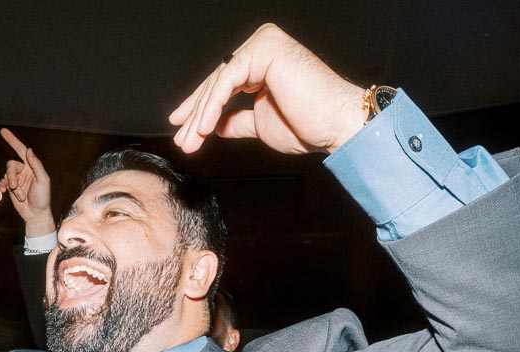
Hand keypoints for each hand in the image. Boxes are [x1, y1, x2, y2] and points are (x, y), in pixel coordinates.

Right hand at [0, 128, 53, 237]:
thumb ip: (36, 165)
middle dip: (11, 176)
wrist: (36, 215)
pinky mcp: (11, 188)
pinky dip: (3, 187)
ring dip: (12, 186)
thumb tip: (29, 150)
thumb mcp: (43, 181)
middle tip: (14, 187)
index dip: (12, 140)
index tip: (3, 131)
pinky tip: (5, 192)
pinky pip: (3, 183)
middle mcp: (24, 171)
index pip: (21, 150)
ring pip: (6, 175)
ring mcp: (16, 179)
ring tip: (19, 196)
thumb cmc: (43, 198)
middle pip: (11, 165)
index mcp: (32, 166)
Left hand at [168, 23, 363, 155]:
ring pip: (220, 82)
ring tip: (191, 140)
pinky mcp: (265, 49)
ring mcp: (264, 43)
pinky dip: (212, 106)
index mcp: (264, 59)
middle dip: (196, 114)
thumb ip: (237, 120)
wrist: (336, 125)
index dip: (200, 107)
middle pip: (218, 80)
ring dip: (201, 115)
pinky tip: (205, 128)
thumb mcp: (260, 123)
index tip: (184, 128)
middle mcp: (263, 45)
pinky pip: (228, 81)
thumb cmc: (310, 124)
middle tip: (183, 140)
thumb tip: (215, 125)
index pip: (223, 82)